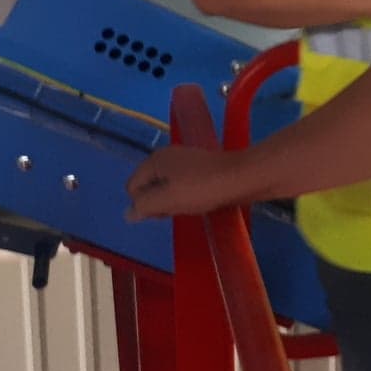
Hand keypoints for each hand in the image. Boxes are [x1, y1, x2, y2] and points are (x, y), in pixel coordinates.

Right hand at [124, 143, 259, 220]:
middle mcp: (167, 156)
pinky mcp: (201, 169)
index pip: (132, 187)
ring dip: (173, 202)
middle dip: (158, 203)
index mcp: (155, 160)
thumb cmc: (202, 188)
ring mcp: (185, 161)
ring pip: (167, 188)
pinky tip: (199, 202)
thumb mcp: (167, 199)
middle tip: (177, 208)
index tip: (163, 210)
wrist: (242, 177)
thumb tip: (127, 213)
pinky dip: (187, 196)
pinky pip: (183, 186)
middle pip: (149, 187)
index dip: (143, 204)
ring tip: (190, 206)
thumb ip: (143, 206)